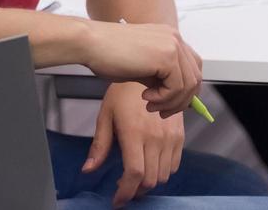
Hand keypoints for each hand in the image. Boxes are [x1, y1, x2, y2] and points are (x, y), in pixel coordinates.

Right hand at [82, 21, 202, 116]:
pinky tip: (145, 97)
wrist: (91, 43)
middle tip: (161, 111)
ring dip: (170, 102)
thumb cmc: (108, 55)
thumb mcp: (142, 67)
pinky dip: (163, 98)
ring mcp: (172, 45)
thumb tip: (177, 95)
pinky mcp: (167, 55)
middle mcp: (174, 38)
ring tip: (150, 105)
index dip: (186, 90)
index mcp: (169, 37)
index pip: (193, 67)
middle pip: (195, 78)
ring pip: (188, 85)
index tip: (170, 105)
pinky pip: (177, 87)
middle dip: (181, 101)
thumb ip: (161, 76)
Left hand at [84, 82, 184, 206]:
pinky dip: (163, 170)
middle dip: (135, 190)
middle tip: (124, 188)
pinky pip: (175, 164)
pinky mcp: (179, 134)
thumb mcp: (106, 115)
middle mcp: (155, 137)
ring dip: (149, 181)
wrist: (148, 71)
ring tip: (136, 175)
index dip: (126, 192)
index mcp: (135, 132)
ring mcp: (170, 136)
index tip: (117, 200)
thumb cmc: (123, 90)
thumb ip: (99, 145)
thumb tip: (88, 169)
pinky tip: (150, 163)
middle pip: (150, 180)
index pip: (135, 174)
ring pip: (164, 175)